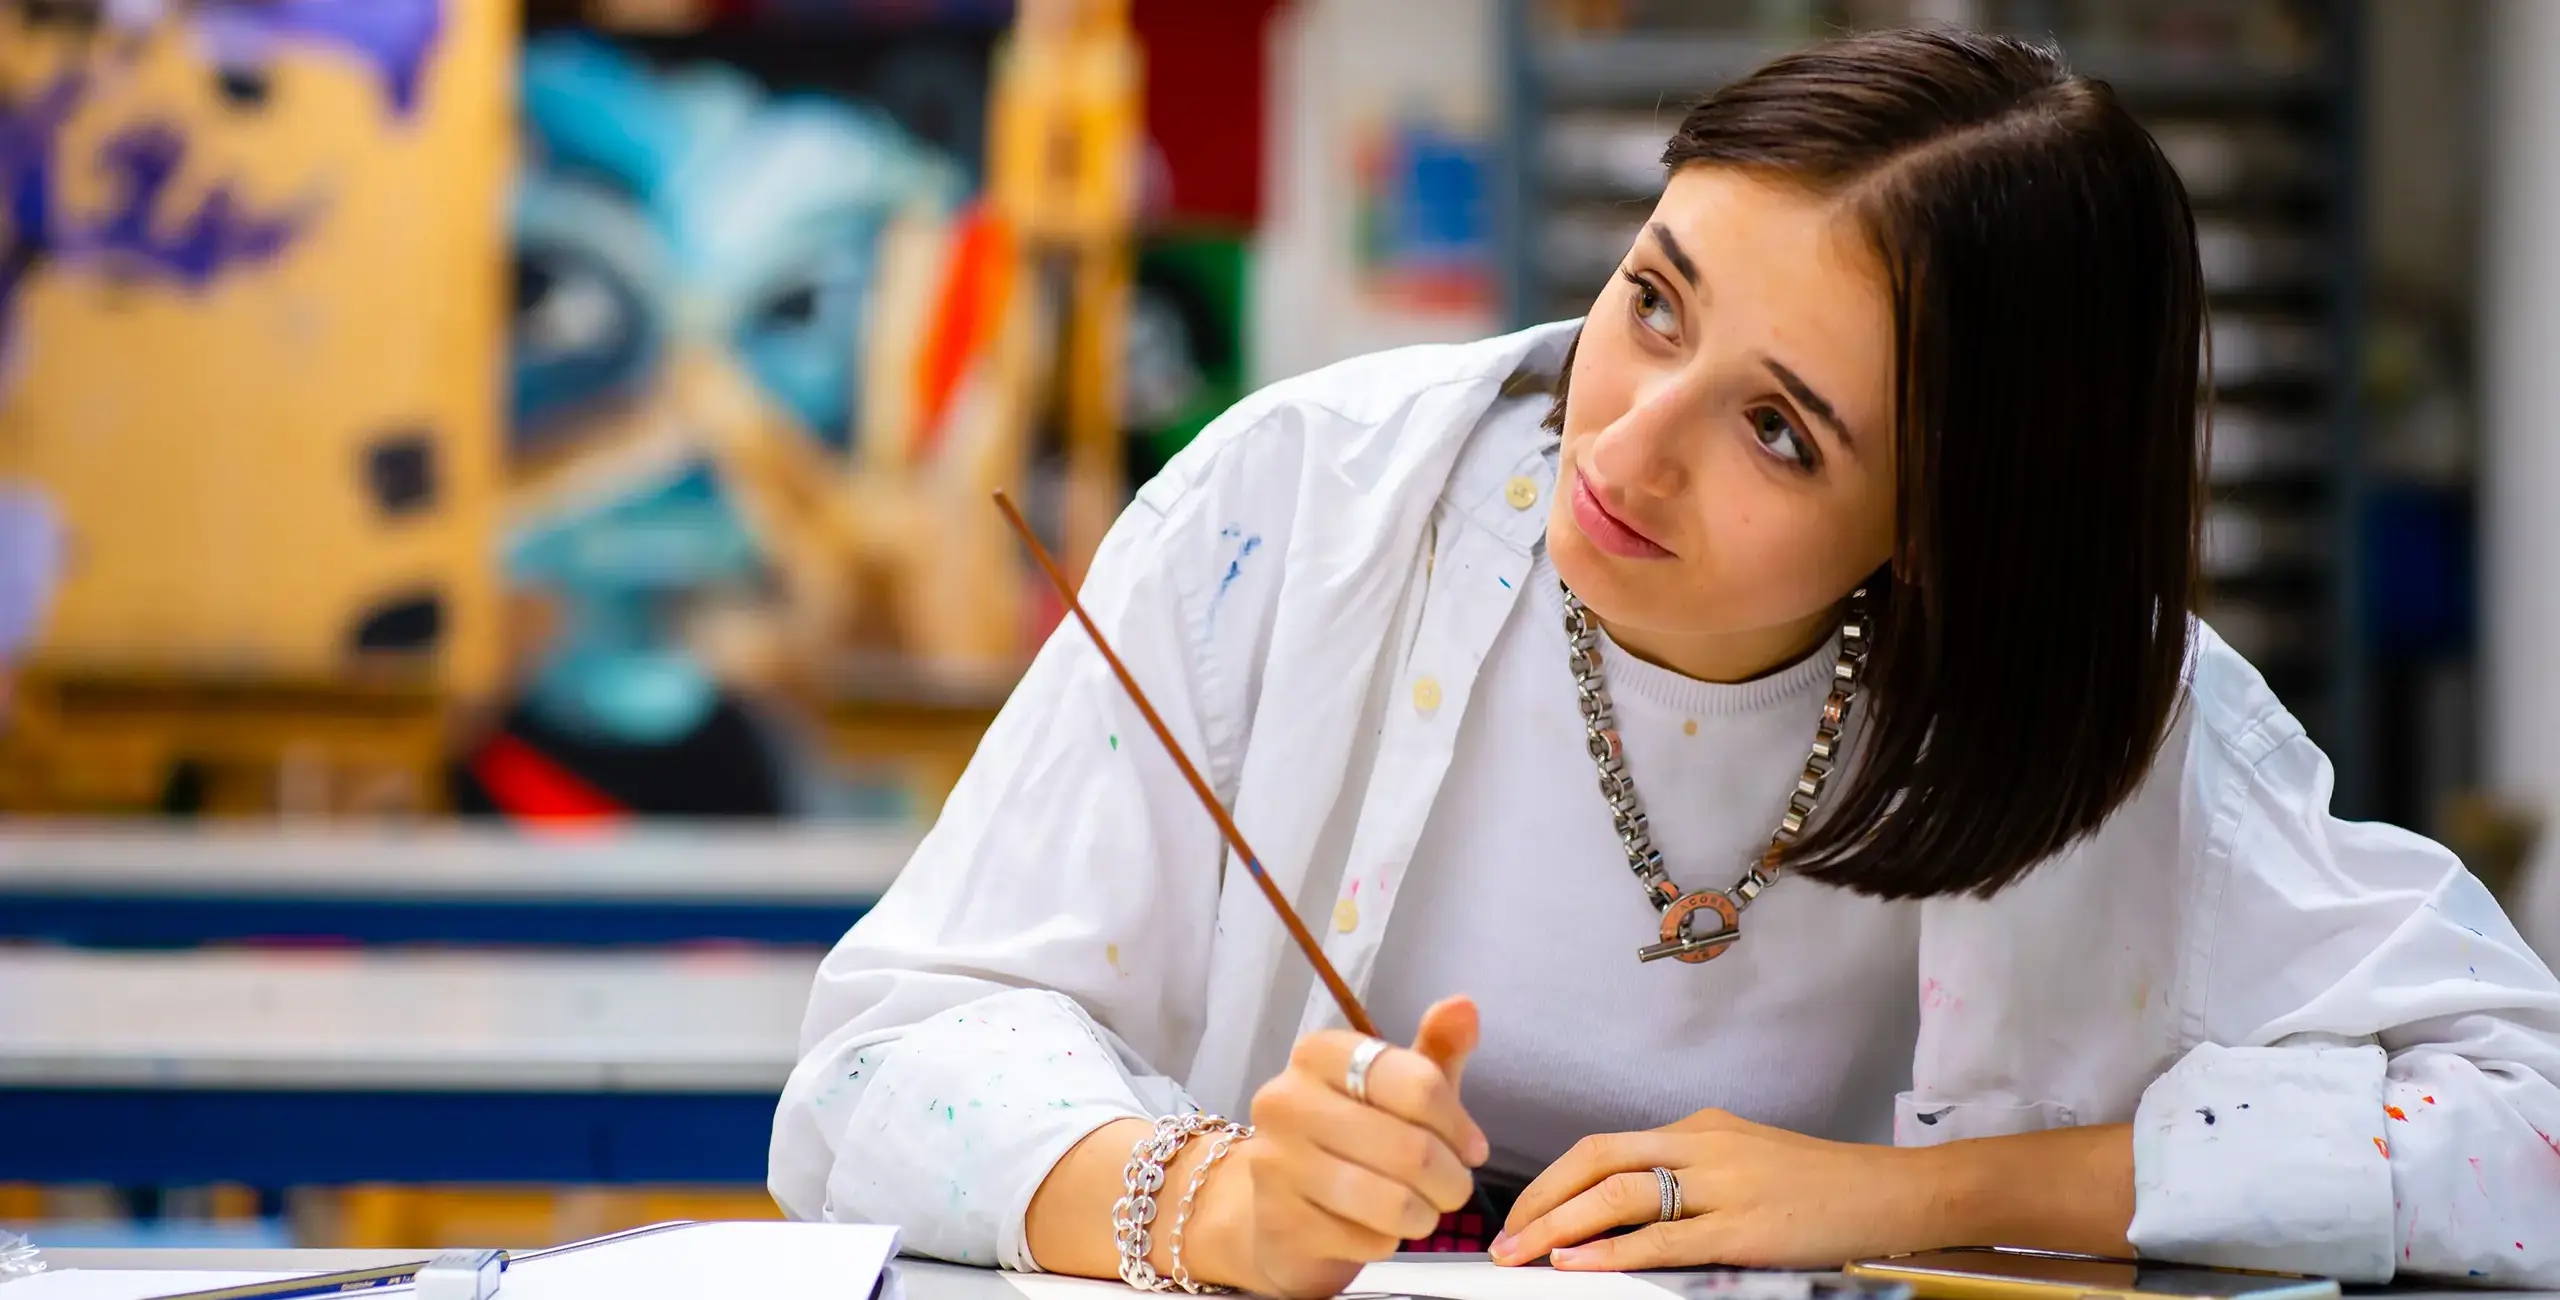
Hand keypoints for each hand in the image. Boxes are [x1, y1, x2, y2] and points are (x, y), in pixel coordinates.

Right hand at [1235, 996, 1491, 1298]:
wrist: (1276, 1209)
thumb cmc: (1349, 1139)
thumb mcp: (1396, 1090)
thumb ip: (1435, 1049)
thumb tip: (1464, 1006)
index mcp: (1319, 1054)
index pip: (1418, 1083)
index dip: (1457, 1124)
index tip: (1469, 1146)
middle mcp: (1287, 1100)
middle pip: (1412, 1148)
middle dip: (1451, 1178)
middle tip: (1451, 1186)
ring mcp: (1277, 1164)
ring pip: (1395, 1201)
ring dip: (1426, 1213)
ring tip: (1422, 1208)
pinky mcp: (1280, 1224)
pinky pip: (1370, 1240)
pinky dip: (1388, 1240)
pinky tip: (1374, 1227)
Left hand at [1491, 1108, 1949, 1271]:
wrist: (1892, 1193)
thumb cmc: (1821, 1186)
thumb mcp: (1745, 1161)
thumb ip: (1690, 1173)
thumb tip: (1628, 1204)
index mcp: (1697, 1129)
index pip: (1602, 1146)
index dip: (1552, 1179)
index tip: (1520, 1212)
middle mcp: (1701, 1146)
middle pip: (1595, 1160)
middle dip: (1539, 1200)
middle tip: (1502, 1238)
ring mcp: (1722, 1185)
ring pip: (1619, 1194)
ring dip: (1559, 1225)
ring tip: (1522, 1254)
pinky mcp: (1744, 1228)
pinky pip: (1662, 1238)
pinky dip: (1612, 1250)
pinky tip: (1577, 1262)